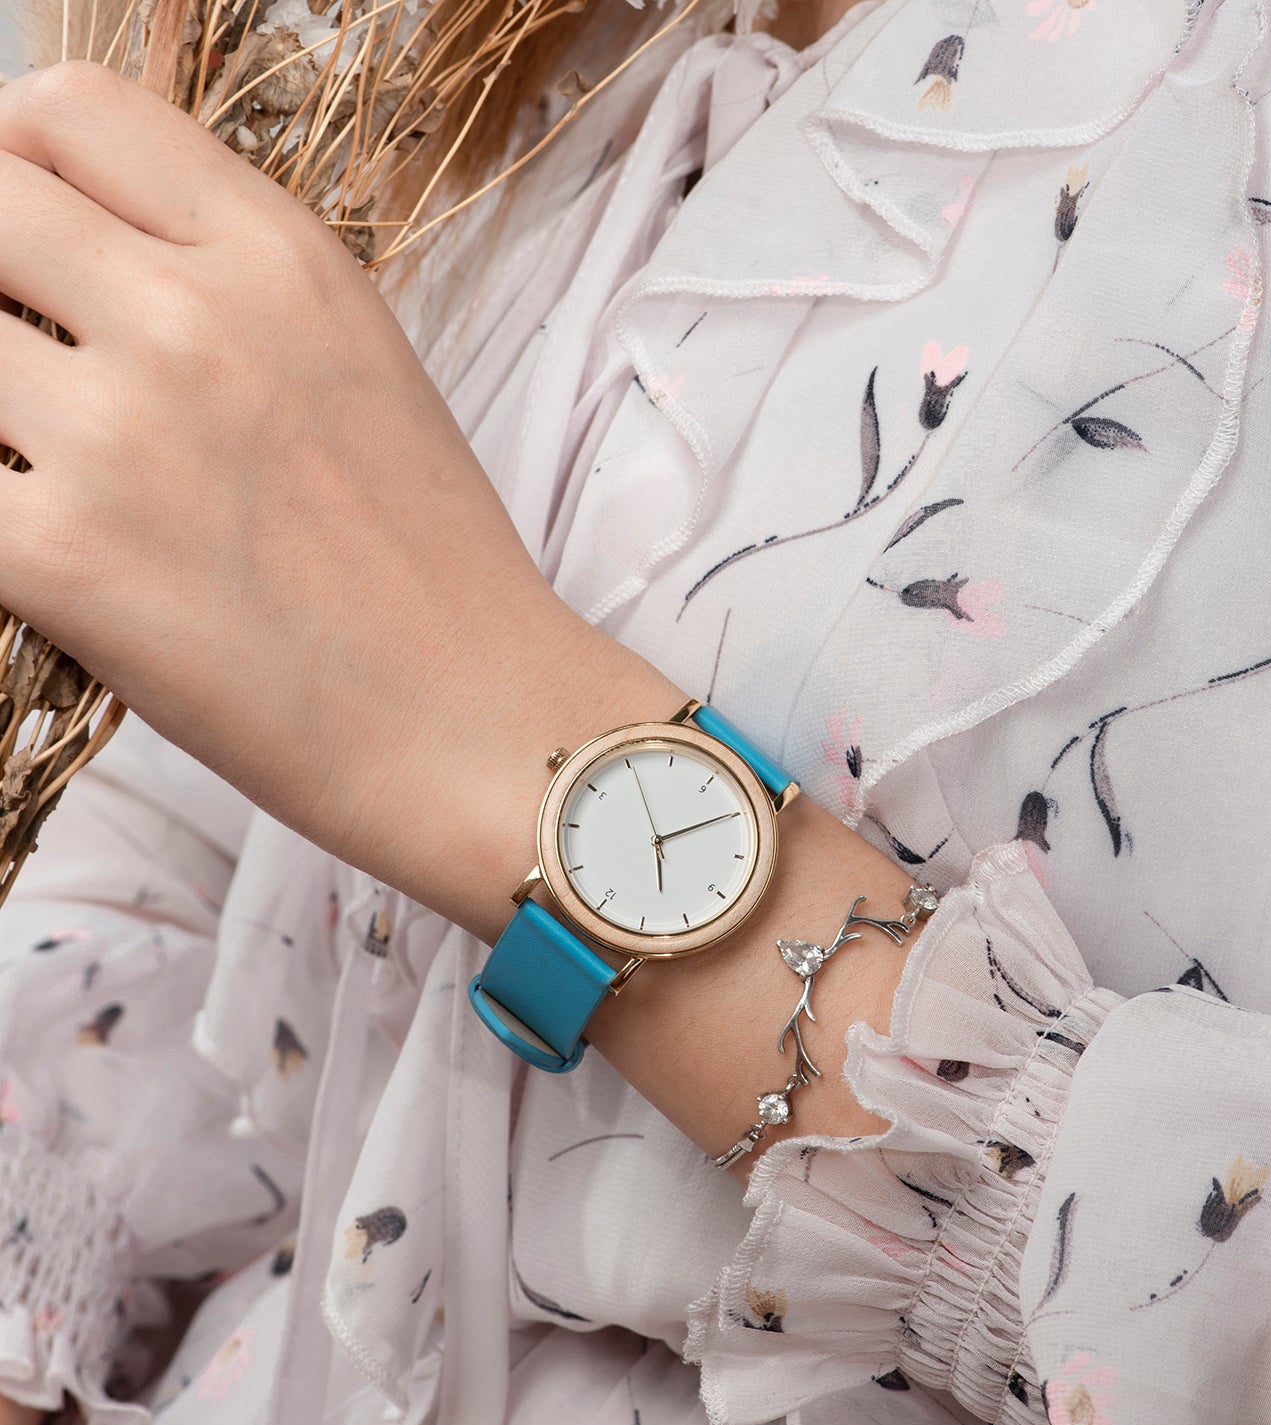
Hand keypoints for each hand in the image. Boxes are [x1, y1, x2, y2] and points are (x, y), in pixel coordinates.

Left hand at [0, 64, 914, 1191]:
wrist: (489, 729)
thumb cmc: (439, 573)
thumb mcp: (364, 372)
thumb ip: (226, 289)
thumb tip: (77, 263)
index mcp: (283, 261)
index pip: (66, 114)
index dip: (21, 172)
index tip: (39, 258)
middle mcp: (195, 320)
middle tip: (43, 385)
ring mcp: (122, 437)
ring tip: (59, 481)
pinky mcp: (63, 562)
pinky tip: (57, 561)